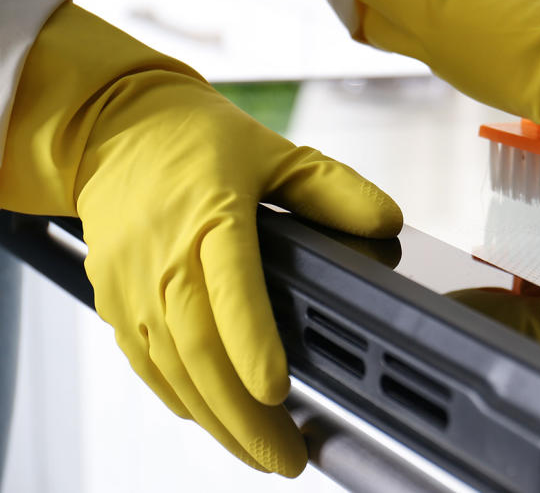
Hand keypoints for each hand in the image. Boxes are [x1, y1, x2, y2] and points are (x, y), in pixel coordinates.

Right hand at [0, 2, 402, 475]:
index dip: (252, 343)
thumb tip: (386, 221)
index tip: (278, 389)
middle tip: (286, 454)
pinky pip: (145, 363)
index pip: (230, 288)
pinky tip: (213, 422)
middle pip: (200, 347)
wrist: (112, 127)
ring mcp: (133, 283)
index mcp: (210, 215)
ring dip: (216, 419)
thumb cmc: (195, 139)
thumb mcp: (275, 150)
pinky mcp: (114, 300)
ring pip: (172, 367)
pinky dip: (180, 399)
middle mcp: (165, 255)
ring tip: (261, 454)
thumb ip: (333, 189)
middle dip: (243, 412)